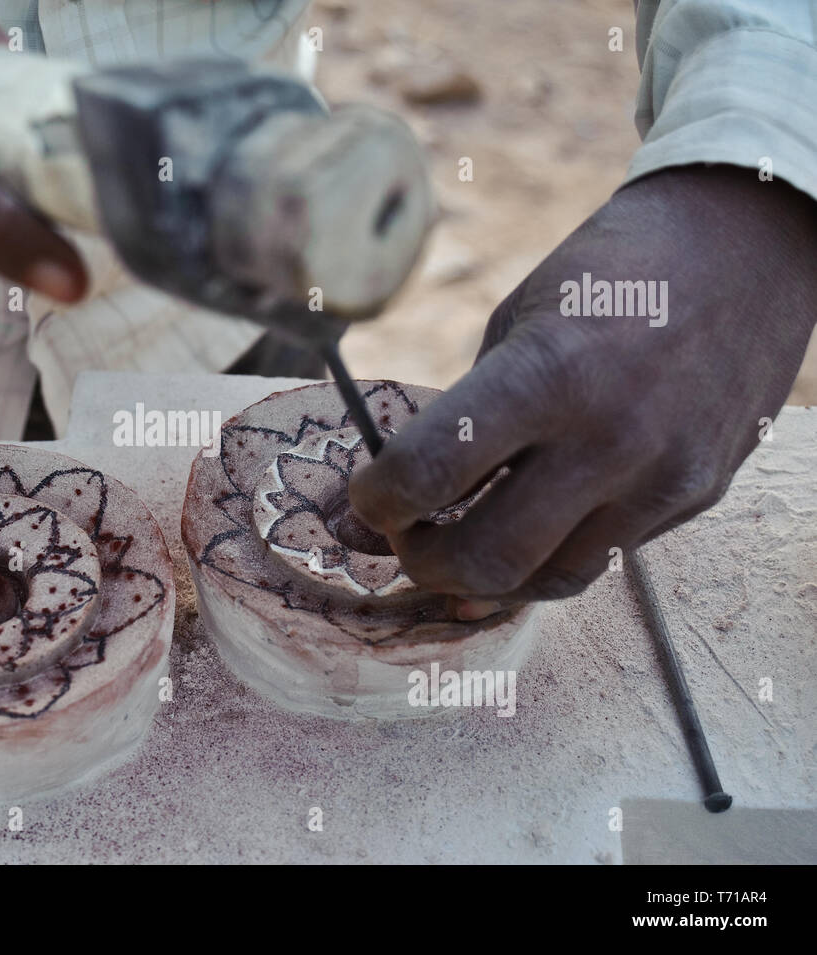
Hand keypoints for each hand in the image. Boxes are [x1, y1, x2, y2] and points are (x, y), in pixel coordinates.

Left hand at [349, 166, 816, 610]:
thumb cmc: (612, 273)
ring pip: (547, 580)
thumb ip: (473, 410)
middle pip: (486, 558)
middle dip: (422, 561)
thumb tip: (417, 487)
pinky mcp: (696, 498)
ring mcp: (661, 479)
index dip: (377, 500)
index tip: (366, 497)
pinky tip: (530, 526)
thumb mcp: (520, 320)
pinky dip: (550, 554)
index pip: (428, 473)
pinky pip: (602, 557)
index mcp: (547, 374)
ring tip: (461, 540)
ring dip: (487, 575)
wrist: (747, 248)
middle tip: (404, 537)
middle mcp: (608, 439)